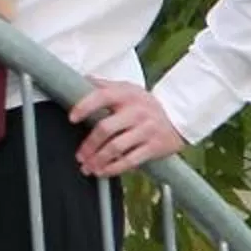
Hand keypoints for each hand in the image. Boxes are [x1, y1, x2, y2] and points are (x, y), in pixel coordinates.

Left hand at [71, 77, 188, 177]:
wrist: (178, 117)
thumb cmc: (144, 104)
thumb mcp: (127, 89)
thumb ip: (104, 85)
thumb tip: (81, 79)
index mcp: (126, 94)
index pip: (101, 97)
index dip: (84, 107)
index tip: (72, 118)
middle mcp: (136, 111)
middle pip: (105, 128)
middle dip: (88, 145)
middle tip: (79, 155)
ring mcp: (146, 130)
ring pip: (116, 147)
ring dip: (98, 160)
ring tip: (88, 167)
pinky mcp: (154, 146)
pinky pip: (130, 160)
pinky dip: (114, 168)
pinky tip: (103, 171)